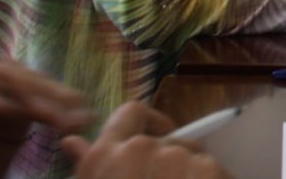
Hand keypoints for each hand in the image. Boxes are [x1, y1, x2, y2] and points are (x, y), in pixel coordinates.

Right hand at [62, 101, 226, 178]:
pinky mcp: (206, 168)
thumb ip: (90, 163)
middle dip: (174, 155)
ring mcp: (174, 158)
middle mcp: (137, 150)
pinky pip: (214, 169)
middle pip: (169, 138)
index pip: (131, 112)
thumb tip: (71, 140)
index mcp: (103, 156)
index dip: (149, 122)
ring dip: (191, 173)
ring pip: (193, 157)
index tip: (157, 139)